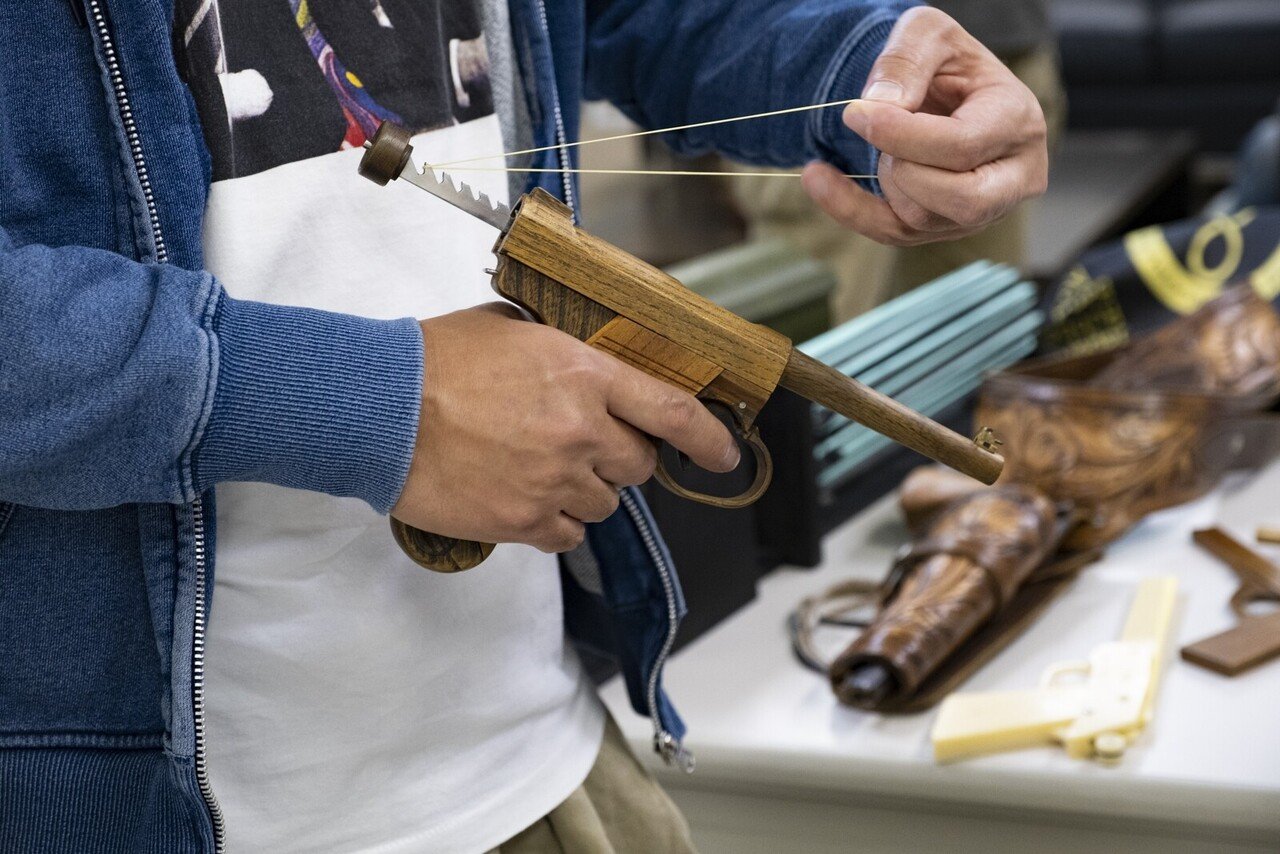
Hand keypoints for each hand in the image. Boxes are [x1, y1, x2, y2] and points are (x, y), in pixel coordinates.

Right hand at [391, 304, 739, 552]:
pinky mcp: (524, 521)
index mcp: (583, 375)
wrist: (379, 409)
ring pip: (604, 504)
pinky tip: (524, 496)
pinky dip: (555, 521)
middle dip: (619, 458)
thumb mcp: (513, 332)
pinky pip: (568, 535)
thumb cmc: (435, 362)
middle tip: (581, 445)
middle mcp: (580, 430)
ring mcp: (554, 481)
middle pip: (638, 466)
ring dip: (584, 489)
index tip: (723, 455)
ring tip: (537, 467)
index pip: (672, 412)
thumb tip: (592, 373)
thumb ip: (566, 356)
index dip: (708, 439)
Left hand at [802, 7, 1047, 245]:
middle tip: (875, 131)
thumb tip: (881, 107)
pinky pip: (893, 234)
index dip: (902, 134)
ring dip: (885, 181)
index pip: (962, 147)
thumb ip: (907, 60)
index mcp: (1018, 123)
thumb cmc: (946, 63)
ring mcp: (982, 211)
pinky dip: (849, 209)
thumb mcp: (929, 35)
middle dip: (904, 170)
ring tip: (881, 143)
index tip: (856, 113)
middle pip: (961, 201)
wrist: (944, 91)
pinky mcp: (944, 228)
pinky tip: (818, 178)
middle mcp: (1013, 178)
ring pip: (923, 220)